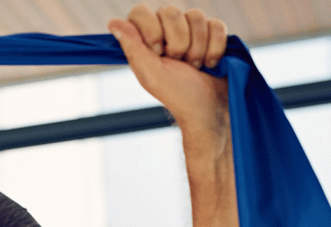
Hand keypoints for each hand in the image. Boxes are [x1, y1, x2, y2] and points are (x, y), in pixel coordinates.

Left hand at [108, 5, 228, 135]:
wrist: (208, 109)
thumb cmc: (177, 95)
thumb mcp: (150, 74)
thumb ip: (133, 47)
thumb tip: (113, 23)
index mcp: (145, 40)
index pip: (141, 12)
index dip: (151, 29)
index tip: (158, 53)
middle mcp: (166, 31)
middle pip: (171, 11)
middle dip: (178, 42)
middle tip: (179, 63)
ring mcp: (191, 31)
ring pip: (196, 16)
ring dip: (198, 47)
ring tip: (195, 66)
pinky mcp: (213, 34)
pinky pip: (217, 25)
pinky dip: (216, 47)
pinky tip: (211, 63)